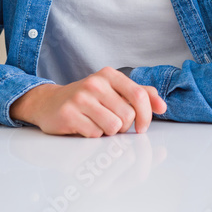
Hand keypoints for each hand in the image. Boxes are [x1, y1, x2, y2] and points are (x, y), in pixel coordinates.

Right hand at [9, 67, 166, 136]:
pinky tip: (85, 127)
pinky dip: (94, 136)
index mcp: (109, 75)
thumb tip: (162, 106)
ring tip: (98, 124)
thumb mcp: (113, 90)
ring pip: (113, 126)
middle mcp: (95, 83)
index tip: (143, 127)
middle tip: (112, 123)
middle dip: (124, 126)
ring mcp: (81, 98)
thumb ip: (140, 95)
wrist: (49, 103)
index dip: (146, 115)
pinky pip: (95, 134)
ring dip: (109, 132)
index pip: (139, 95)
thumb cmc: (88, 99)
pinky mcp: (69, 114)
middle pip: (128, 115)